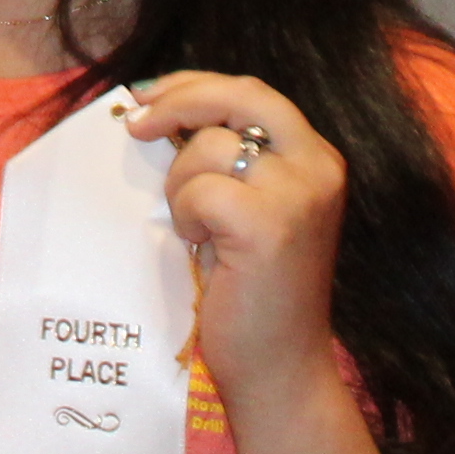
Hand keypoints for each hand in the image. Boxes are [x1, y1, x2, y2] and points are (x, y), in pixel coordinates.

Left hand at [114, 69, 347, 397]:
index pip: (253, 92)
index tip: (152, 96)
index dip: (197, 85)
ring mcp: (298, 194)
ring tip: (197, 230)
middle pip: (239, 94)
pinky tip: (202, 247)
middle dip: (179, 99)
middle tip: (137, 124)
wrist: (279, 368)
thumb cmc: (253, 294)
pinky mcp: (270, 224)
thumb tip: (160, 112)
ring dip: (182, 185)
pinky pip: (201, 190)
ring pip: (208, 146)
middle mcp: (317, 167)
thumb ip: (230, 160)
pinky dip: (188, 215)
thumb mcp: (251, 208)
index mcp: (317, 159)